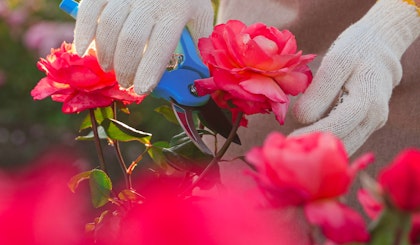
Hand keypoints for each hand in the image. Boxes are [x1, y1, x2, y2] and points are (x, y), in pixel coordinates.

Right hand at [74, 0, 213, 93]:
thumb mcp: (200, 15)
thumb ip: (198, 43)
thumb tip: (196, 77)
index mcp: (175, 11)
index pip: (160, 46)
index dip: (149, 71)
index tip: (142, 90)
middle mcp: (150, 0)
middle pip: (130, 40)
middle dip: (125, 68)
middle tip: (125, 83)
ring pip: (108, 26)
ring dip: (105, 53)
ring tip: (108, 68)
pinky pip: (89, 10)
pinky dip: (82, 32)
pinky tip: (83, 50)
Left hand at [291, 0, 419, 154]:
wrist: (381, 46)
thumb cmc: (355, 49)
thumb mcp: (336, 61)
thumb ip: (320, 90)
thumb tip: (302, 118)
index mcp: (367, 99)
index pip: (337, 126)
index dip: (312, 135)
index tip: (289, 141)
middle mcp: (374, 117)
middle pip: (342, 143)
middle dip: (314, 148)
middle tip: (287, 150)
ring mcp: (372, 123)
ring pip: (345, 146)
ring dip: (320, 150)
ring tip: (294, 148)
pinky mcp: (366, 125)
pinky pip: (346, 140)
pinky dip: (328, 144)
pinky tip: (307, 141)